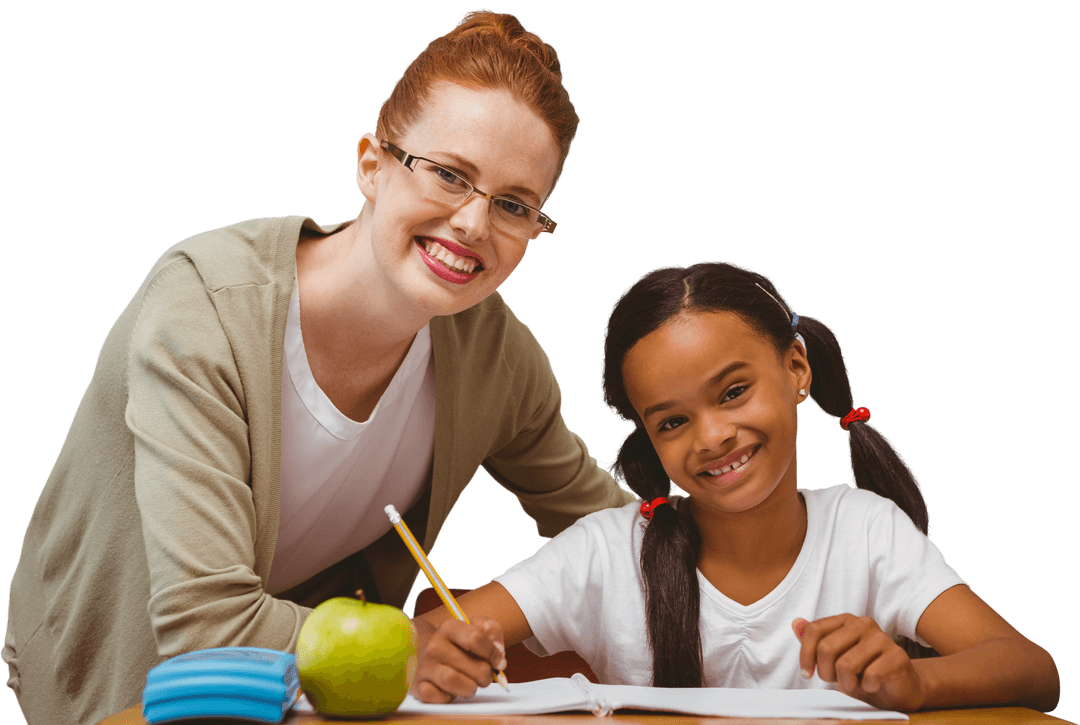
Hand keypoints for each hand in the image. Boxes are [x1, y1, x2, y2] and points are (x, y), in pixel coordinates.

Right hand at [411, 617, 507, 702]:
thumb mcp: (475, 627)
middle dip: (486, 675)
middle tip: (485, 676)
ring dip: (471, 688)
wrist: (422, 650)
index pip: (476, 638)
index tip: (500, 662)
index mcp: (449, 628)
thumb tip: (498, 649)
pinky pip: (439, 697)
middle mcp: (434, 646)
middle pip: (473, 666)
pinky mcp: (419, 687)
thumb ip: (492, 631)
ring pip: (454, 681)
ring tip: (472, 685)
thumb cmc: (456, 643)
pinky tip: (452, 690)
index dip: (494, 654)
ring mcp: (425, 666)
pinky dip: (450, 697)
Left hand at [793, 615, 926, 710]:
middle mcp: (864, 623)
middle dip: (826, 673)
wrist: (898, 687)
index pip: (814, 630)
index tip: (807, 674)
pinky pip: (869, 676)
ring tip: (855, 684)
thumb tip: (796, 622)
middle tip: (836, 681)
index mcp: (846, 620)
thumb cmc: (862, 672)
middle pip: (826, 648)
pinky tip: (873, 685)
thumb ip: (814, 641)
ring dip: (846, 684)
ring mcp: (882, 638)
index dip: (805, 655)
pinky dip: (866, 688)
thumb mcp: (834, 658)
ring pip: (846, 665)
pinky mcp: (898, 656)